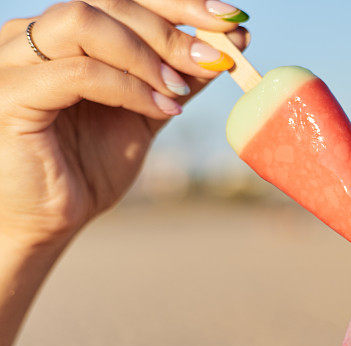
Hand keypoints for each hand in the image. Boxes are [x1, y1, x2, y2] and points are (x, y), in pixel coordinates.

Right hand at [0, 0, 249, 247]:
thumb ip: (175, 80)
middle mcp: (31, 38)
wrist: (46, 222)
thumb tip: (222, 49)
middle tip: (216, 57)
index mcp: (63, 37)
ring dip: (147, 53)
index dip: (179, 3)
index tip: (231, 19)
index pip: (124, 1)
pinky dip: (128, 87)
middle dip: (172, 28)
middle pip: (108, 4)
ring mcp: (15, 62)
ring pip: (85, 23)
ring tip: (181, 89)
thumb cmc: (86, 168)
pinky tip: (162, 109)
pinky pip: (78, 74)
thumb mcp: (145, 115)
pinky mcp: (11, 95)